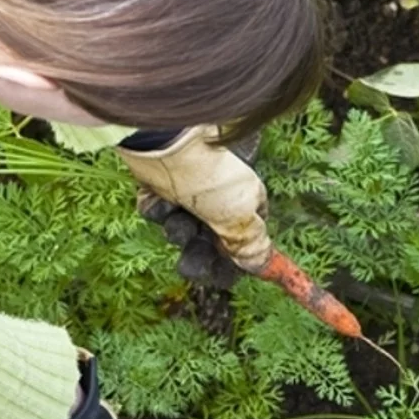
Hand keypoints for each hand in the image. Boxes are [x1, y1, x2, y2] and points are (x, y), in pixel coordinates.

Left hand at [117, 127, 270, 275]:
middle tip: (194, 258)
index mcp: (244, 203)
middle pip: (210, 241)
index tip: (226, 273)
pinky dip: (158, 209)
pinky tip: (162, 199)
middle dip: (201, 253)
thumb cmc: (210, 177)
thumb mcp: (240, 216)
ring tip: (180, 218)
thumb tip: (261, 265)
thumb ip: (250, 245)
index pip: (244, 241)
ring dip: (180, 230)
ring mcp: (187, 191)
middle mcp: (216, 198)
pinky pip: (157, 211)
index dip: (235, 261)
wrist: (167, 146)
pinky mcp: (159, 186)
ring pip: (181, 228)